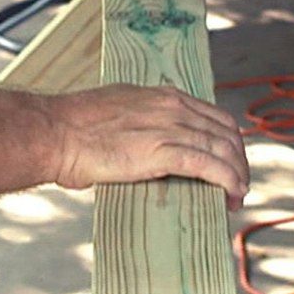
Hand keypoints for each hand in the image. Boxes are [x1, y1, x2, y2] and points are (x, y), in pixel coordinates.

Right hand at [49, 86, 248, 206]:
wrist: (55, 132)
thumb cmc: (73, 128)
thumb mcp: (117, 112)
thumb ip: (138, 123)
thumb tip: (140, 142)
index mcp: (163, 97)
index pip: (214, 116)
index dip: (229, 141)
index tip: (230, 161)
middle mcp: (172, 107)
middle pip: (226, 132)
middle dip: (239, 160)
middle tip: (239, 184)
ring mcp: (169, 127)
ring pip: (223, 150)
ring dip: (237, 175)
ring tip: (238, 197)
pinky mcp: (162, 152)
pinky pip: (209, 166)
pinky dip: (227, 181)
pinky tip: (231, 194)